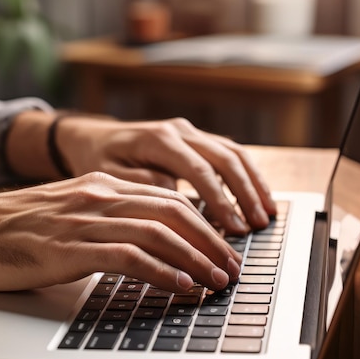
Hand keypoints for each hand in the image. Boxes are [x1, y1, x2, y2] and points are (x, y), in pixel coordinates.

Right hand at [0, 172, 241, 293]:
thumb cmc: (13, 228)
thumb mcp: (65, 211)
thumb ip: (102, 216)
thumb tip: (141, 237)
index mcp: (100, 185)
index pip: (166, 197)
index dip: (203, 222)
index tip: (221, 246)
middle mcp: (98, 195)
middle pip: (173, 211)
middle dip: (211, 240)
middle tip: (232, 267)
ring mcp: (85, 219)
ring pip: (159, 232)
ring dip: (195, 258)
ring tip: (217, 281)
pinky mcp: (70, 248)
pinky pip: (129, 256)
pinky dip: (162, 272)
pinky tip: (180, 286)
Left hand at [55, 116, 276, 233]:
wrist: (93, 137)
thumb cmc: (98, 160)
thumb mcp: (109, 176)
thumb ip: (142, 185)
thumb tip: (178, 200)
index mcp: (158, 139)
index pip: (199, 170)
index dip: (220, 200)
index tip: (233, 228)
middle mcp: (178, 131)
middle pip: (224, 158)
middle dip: (245, 192)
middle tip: (258, 224)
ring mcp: (189, 132)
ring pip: (233, 152)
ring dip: (253, 183)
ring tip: (266, 214)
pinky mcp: (194, 138)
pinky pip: (228, 153)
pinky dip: (246, 174)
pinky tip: (258, 197)